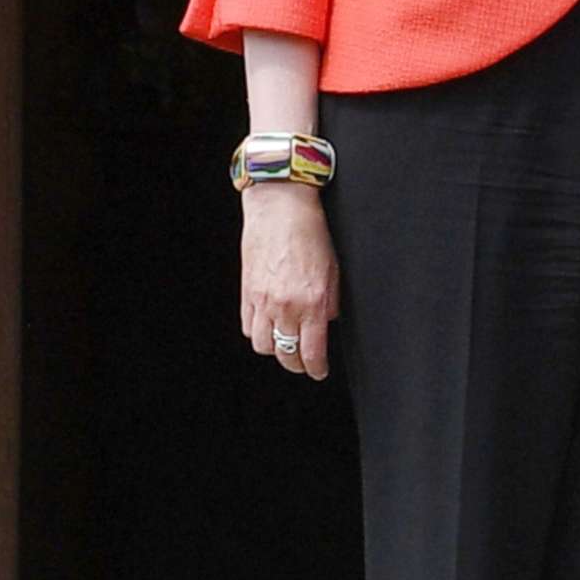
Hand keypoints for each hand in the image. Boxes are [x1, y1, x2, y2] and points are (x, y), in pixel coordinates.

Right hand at [241, 184, 339, 379]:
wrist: (280, 208)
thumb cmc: (310, 233)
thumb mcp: (333, 270)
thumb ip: (329, 303)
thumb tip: (325, 323)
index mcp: (311, 302)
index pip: (312, 352)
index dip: (316, 368)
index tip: (319, 371)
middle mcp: (285, 306)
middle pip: (286, 354)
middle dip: (297, 364)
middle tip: (304, 361)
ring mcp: (262, 301)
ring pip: (263, 346)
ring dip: (276, 350)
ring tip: (285, 345)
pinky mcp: (246, 292)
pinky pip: (248, 327)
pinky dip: (259, 333)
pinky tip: (268, 327)